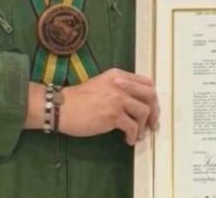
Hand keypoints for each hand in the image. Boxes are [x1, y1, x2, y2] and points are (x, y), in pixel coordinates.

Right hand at [27, 69, 159, 145]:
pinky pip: (132, 127)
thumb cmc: (78, 98)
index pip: (146, 83)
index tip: (152, 108)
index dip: (152, 97)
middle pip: (150, 95)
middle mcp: (121, 84)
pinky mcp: (113, 115)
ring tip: (138, 135)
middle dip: (155, 111)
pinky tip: (128, 140)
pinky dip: (133, 136)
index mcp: (119, 75)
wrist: (61, 107)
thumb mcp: (102, 84)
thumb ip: (119, 87)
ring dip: (144, 126)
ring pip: (144, 112)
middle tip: (152, 124)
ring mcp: (118, 99)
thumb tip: (136, 102)